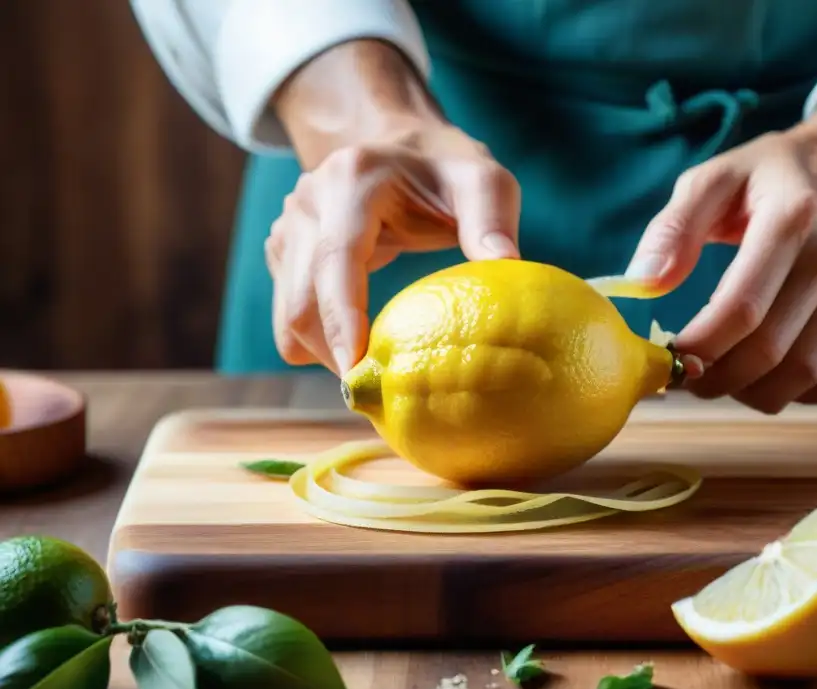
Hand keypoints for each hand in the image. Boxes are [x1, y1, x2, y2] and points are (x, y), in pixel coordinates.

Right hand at [265, 42, 520, 374]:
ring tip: (375, 373)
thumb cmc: (446, 170)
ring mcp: (288, 229)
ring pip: (288, 318)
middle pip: (301, 302)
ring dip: (325, 356)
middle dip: (334, 355)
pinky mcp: (284, 254)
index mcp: (352, 181)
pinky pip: (289, 317)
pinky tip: (361, 345)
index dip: (342, 320)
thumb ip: (492, 219)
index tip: (359, 370)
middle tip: (383, 393)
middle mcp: (307, 202)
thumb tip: (508, 266)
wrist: (399, 144)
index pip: (335, 260)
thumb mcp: (483, 180)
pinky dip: (320, 343)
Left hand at [626, 72, 816, 412]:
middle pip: (769, 350)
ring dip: (751, 393)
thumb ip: (674, 227)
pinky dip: (799, 395)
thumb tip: (642, 283)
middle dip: (715, 377)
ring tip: (721, 379)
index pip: (742, 308)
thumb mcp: (716, 178)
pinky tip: (768, 377)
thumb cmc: (772, 177)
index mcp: (792, 218)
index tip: (669, 355)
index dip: (699, 346)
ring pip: (804, 375)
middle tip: (687, 376)